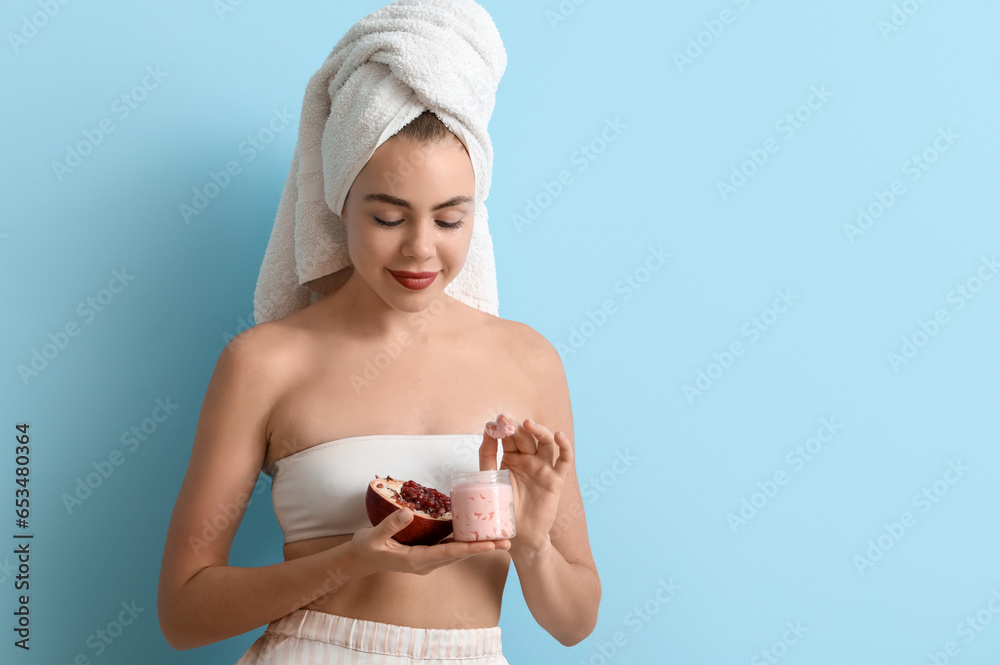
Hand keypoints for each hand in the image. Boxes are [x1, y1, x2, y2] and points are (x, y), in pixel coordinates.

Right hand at [348, 507, 510, 576]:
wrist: (357, 560)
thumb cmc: (365, 549)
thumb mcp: (373, 537)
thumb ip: (390, 526)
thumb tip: (409, 512)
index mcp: (416, 561)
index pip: (449, 554)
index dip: (471, 548)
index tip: (490, 545)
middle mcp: (426, 563)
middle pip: (460, 554)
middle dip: (483, 548)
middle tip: (507, 542)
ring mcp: (427, 560)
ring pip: (457, 552)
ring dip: (477, 545)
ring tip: (499, 539)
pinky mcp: (425, 553)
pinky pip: (449, 547)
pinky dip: (463, 541)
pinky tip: (474, 532)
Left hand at [479, 414, 573, 551]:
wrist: (518, 536)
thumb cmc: (502, 510)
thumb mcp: (489, 480)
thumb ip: (487, 456)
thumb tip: (486, 430)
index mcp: (511, 459)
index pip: (508, 438)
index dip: (502, 428)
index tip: (494, 421)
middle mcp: (528, 460)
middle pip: (525, 437)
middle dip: (516, 427)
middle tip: (506, 421)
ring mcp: (543, 468)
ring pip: (545, 442)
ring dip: (539, 430)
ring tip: (528, 424)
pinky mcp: (555, 479)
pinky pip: (564, 460)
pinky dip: (565, 446)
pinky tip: (559, 436)